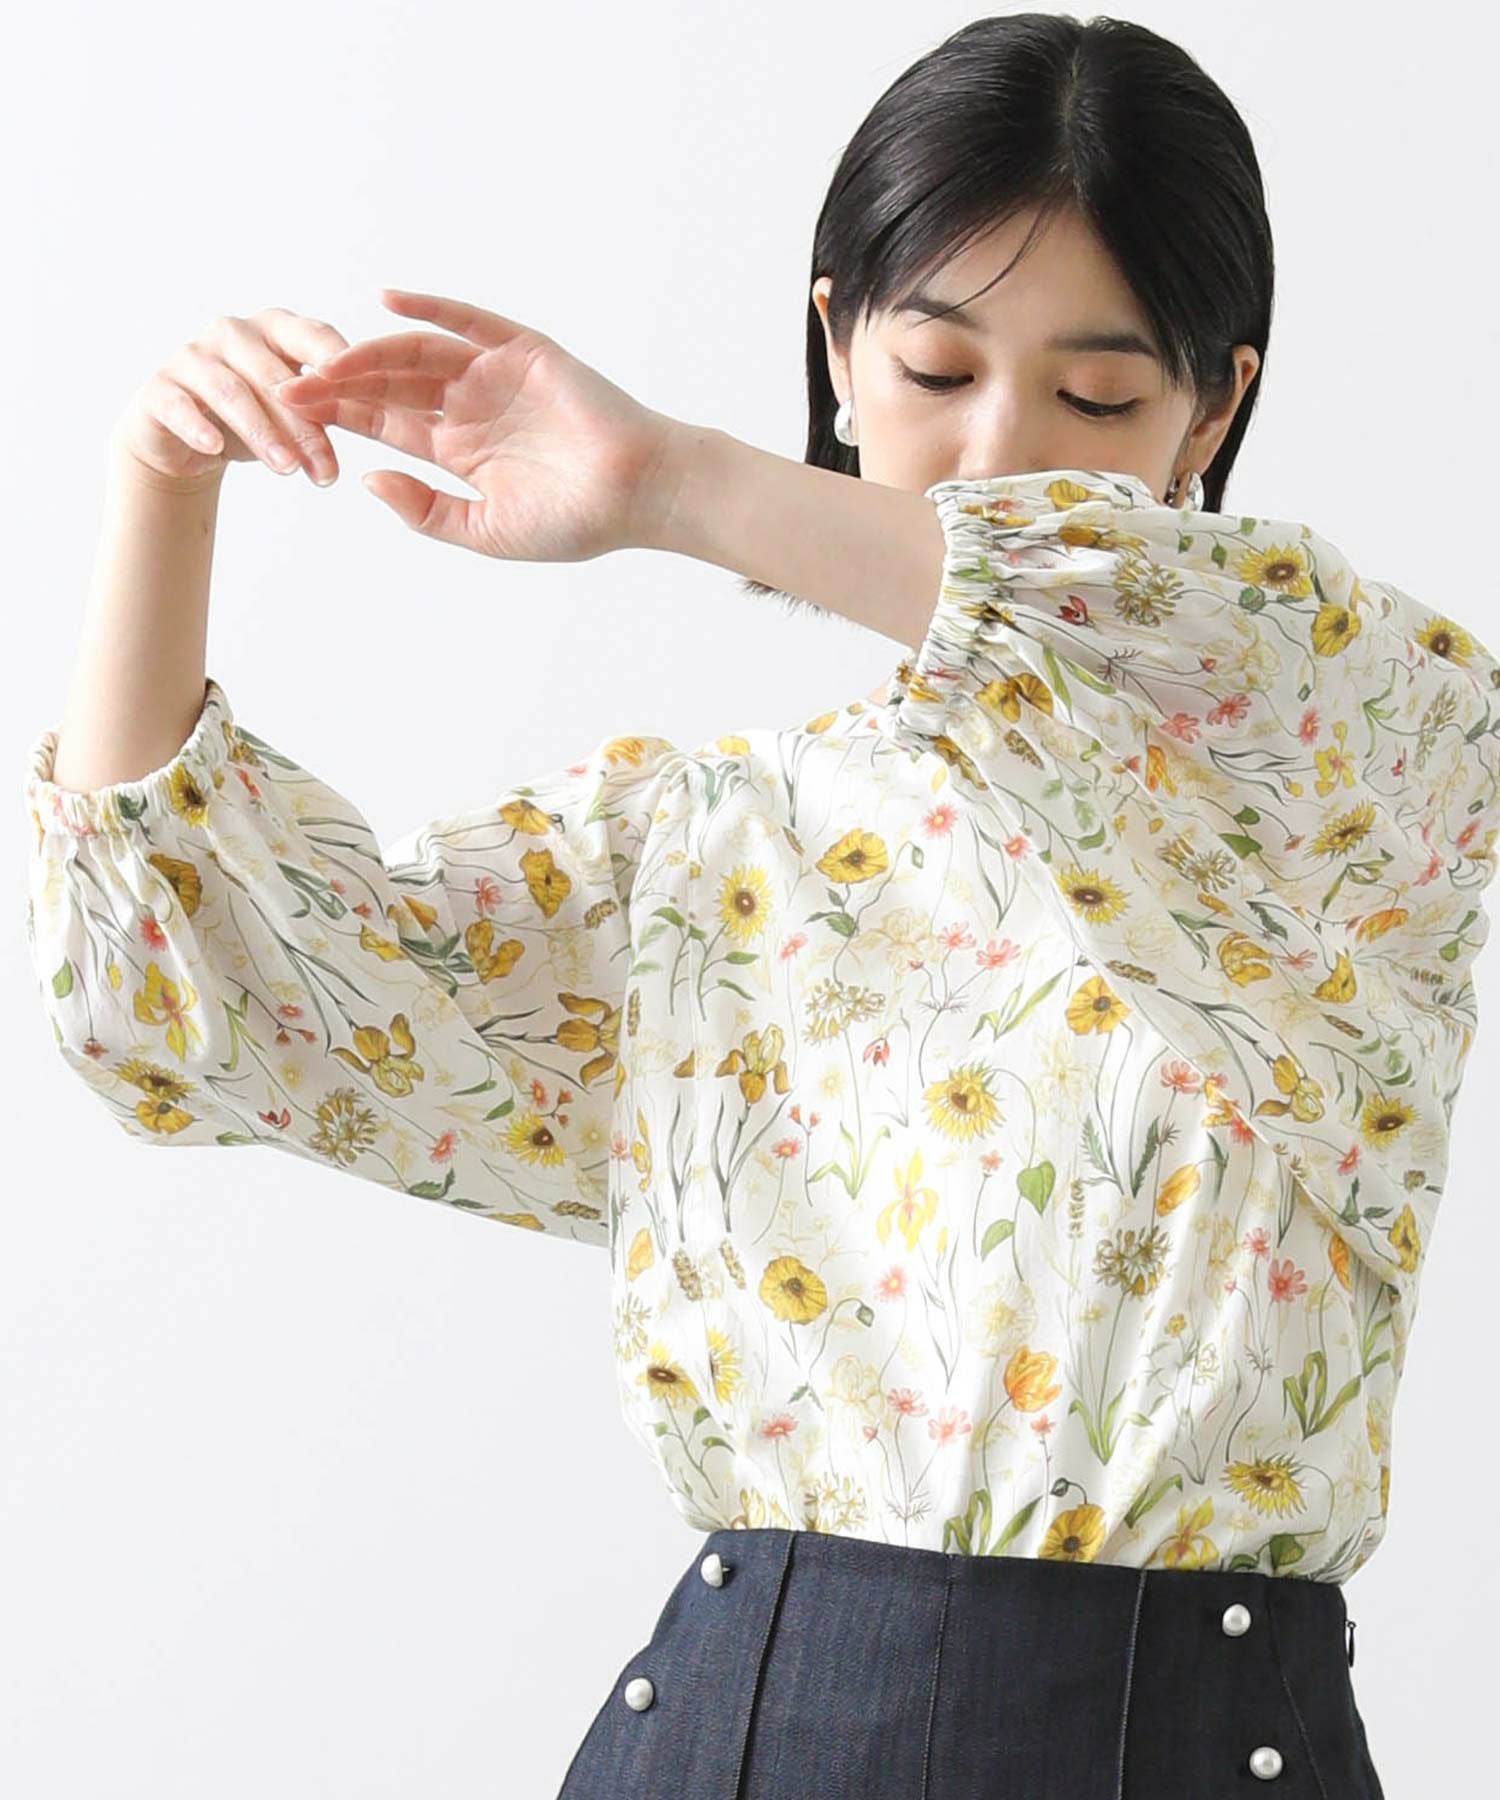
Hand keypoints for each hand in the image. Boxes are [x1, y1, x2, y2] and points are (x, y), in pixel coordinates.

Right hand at [111, 307, 353, 491]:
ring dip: (262, 433)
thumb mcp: (295, 415)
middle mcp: (232, 333)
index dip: (337, 363)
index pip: (312, 336)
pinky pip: (180, 406)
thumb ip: (326, 411)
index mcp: (274, 330)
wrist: (188, 443)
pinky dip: (198, 427)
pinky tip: (216, 449)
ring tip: (288, 470)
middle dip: (305, 426)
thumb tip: (367, 419)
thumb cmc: (253, 420)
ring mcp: (192, 357)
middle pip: (275, 377)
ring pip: (232, 393)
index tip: (365, 395)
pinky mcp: (160, 388)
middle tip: (329, 469)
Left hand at [275, 288, 677, 561]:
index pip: (386, 426)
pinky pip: (468, 321)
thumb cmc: (575, 521)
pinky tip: (384, 302)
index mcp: (460, 452)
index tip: (290, 415)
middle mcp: (471, 408)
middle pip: (390, 387)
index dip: (340, 417)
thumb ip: (427, 510)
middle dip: (339, 384)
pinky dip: (429, 306)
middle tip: (287, 384)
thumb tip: (367, 479)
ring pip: (417, 355)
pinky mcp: (522, 351)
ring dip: (369, 354)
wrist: (638, 494)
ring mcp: (495, 376)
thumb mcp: (486, 530)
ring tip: (325, 361)